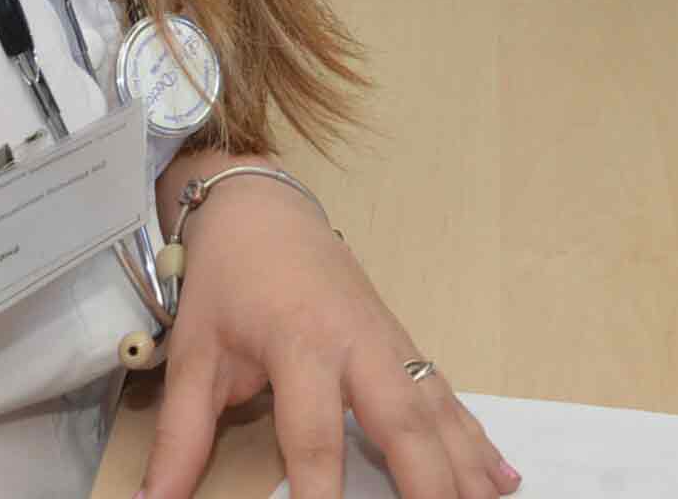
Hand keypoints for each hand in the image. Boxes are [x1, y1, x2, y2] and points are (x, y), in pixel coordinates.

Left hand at [135, 171, 514, 498]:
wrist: (261, 208)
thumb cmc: (226, 282)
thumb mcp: (194, 357)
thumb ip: (179, 438)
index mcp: (299, 344)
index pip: (313, 435)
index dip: (321, 494)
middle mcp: (355, 343)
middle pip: (400, 422)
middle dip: (426, 483)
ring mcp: (387, 340)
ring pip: (435, 411)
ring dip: (464, 466)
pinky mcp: (401, 341)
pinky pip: (445, 396)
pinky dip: (474, 439)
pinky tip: (498, 476)